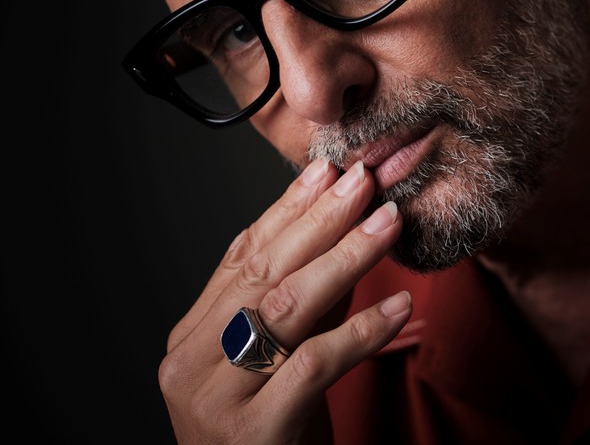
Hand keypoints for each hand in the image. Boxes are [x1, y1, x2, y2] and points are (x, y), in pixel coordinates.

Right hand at [158, 159, 411, 443]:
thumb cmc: (275, 431)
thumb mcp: (282, 357)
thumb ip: (306, 302)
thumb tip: (346, 227)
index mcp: (191, 337)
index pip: (241, 257)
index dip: (287, 210)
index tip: (327, 170)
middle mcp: (192, 363)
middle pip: (262, 273)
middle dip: (318, 221)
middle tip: (364, 180)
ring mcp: (217, 399)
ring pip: (284, 308)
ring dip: (344, 258)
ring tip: (388, 222)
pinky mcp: (255, 431)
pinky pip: (313, 366)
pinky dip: (360, 333)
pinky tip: (398, 306)